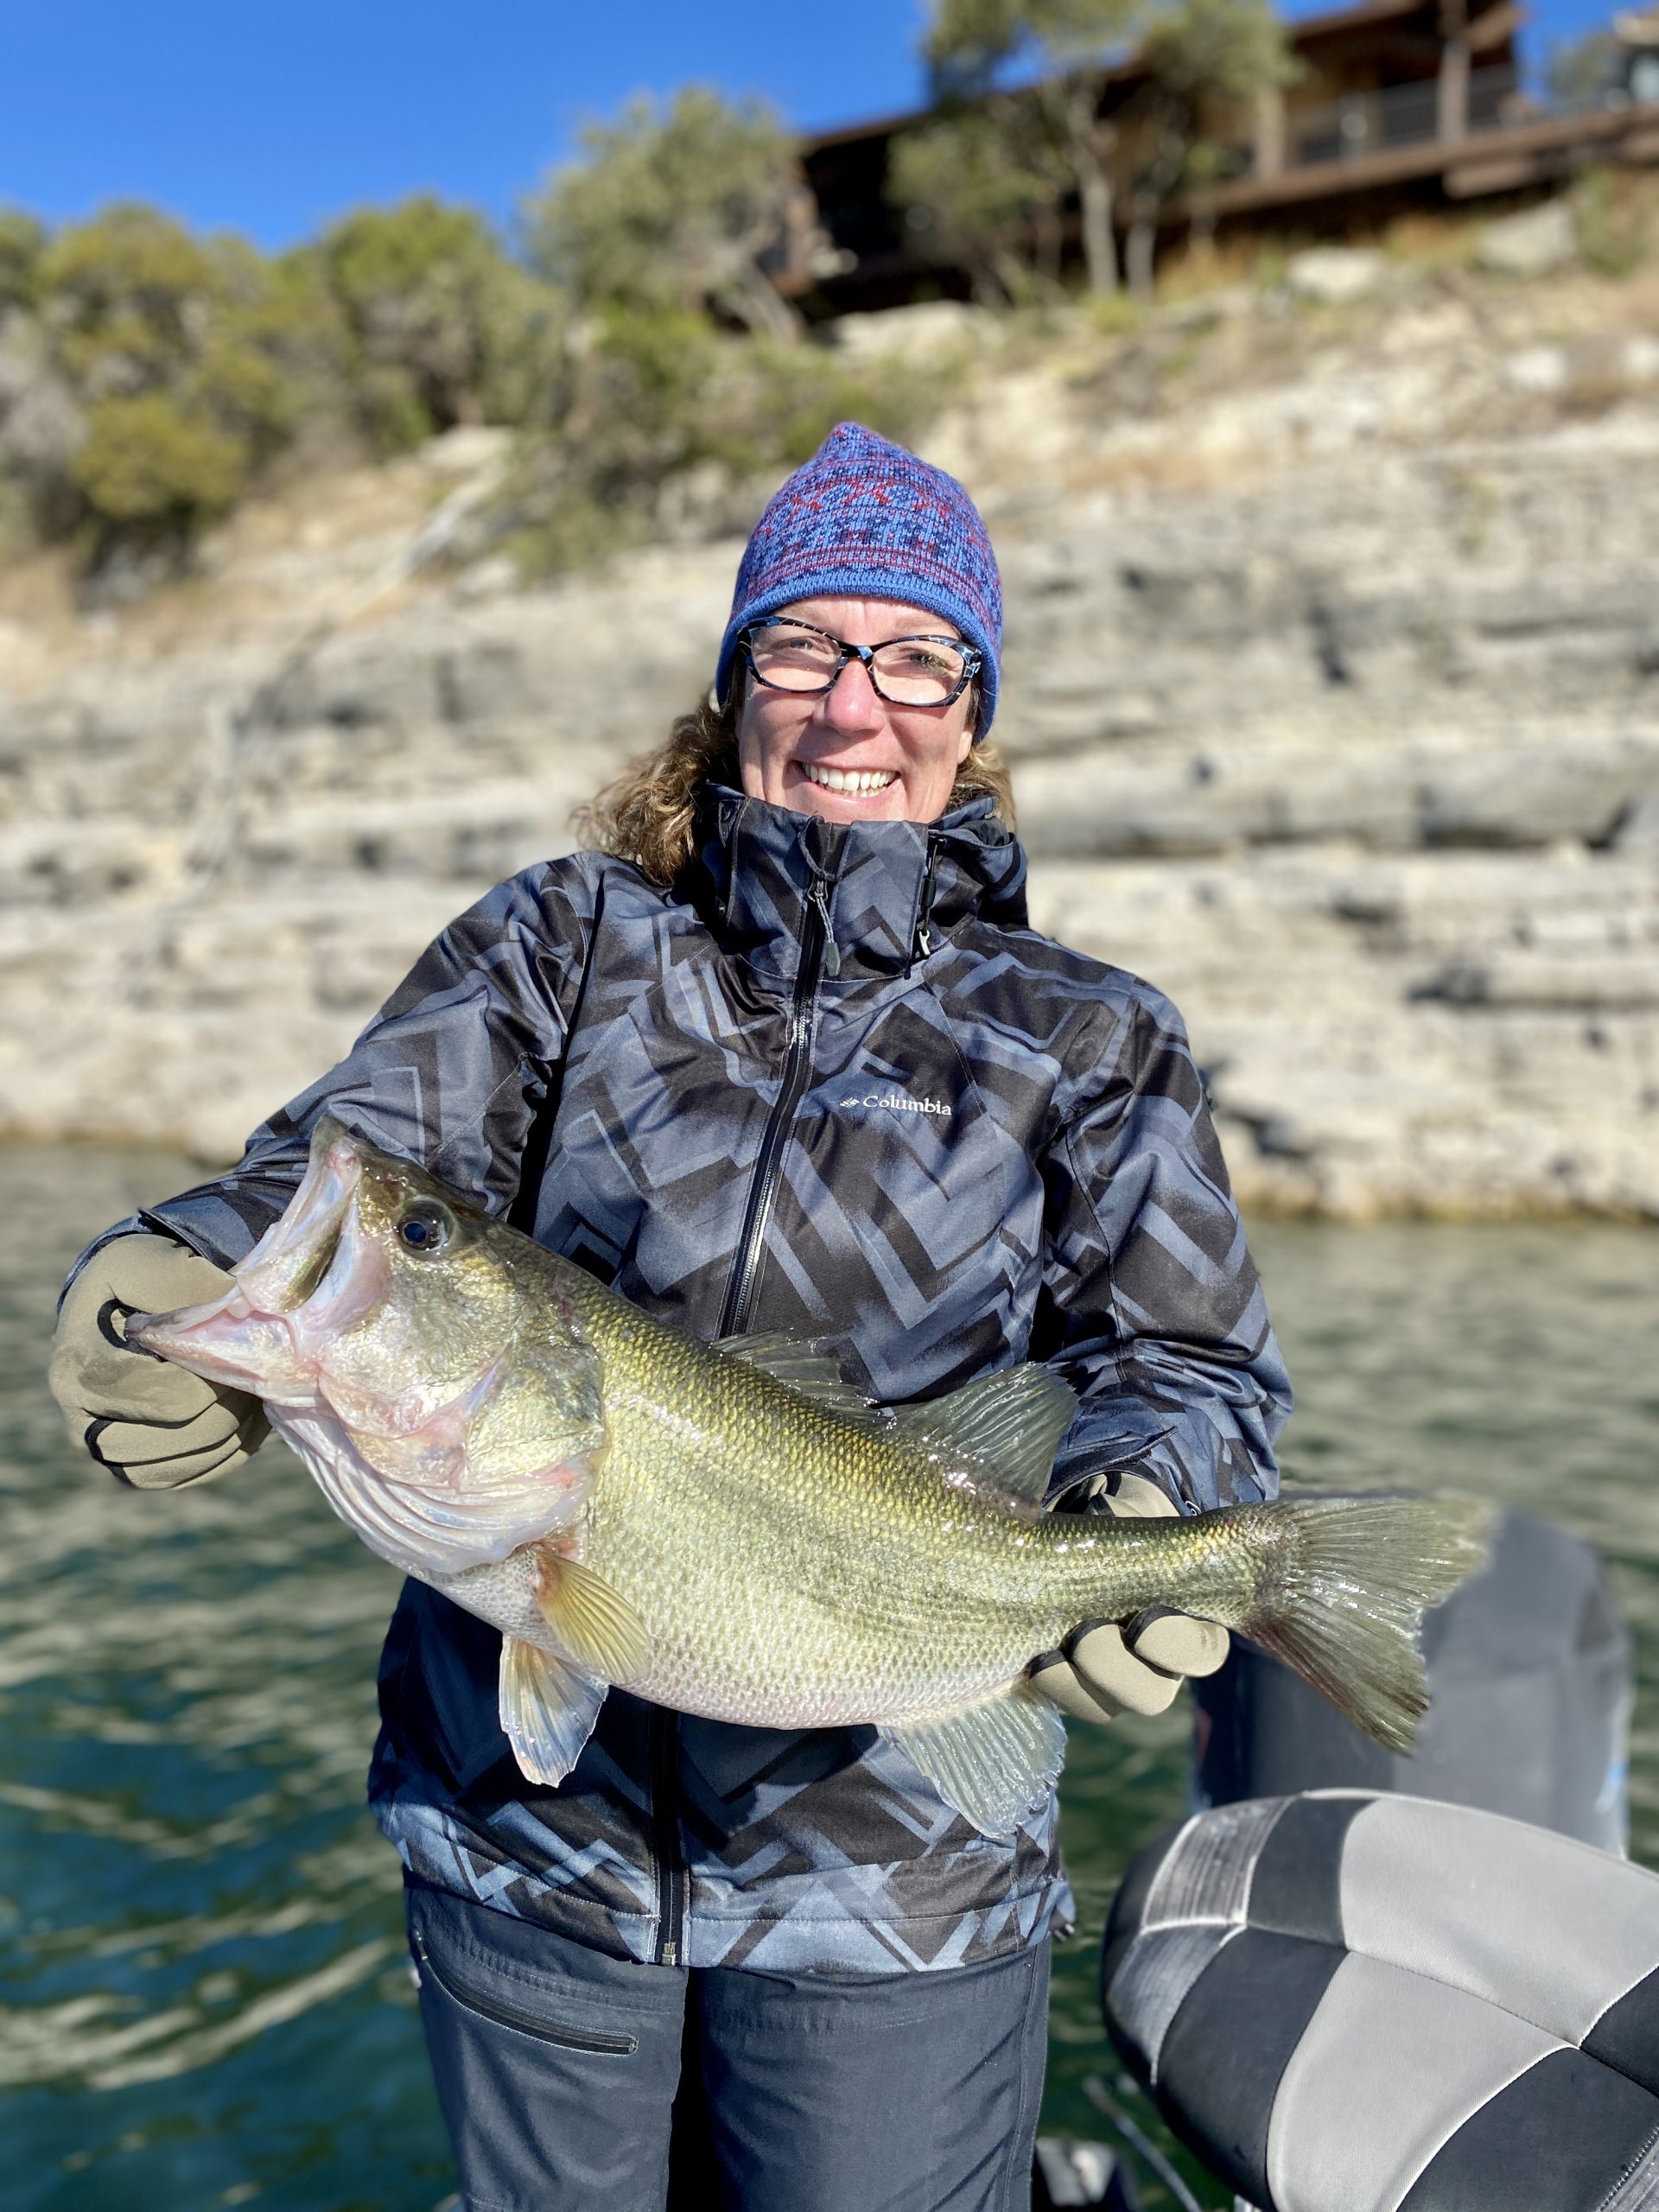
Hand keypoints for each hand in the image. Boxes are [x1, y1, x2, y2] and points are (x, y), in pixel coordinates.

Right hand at [48, 1233, 268, 1486]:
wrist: (128, 1311)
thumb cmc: (139, 1283)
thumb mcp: (152, 1263)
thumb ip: (187, 1282)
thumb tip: (238, 1308)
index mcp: (77, 1370)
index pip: (166, 1393)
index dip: (217, 1372)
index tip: (242, 1341)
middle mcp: (83, 1423)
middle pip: (183, 1432)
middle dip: (233, 1397)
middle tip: (256, 1363)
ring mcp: (112, 1456)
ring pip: (197, 1460)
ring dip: (241, 1421)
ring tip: (254, 1379)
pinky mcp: (143, 1471)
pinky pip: (202, 1471)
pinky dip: (239, 1443)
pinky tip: (249, 1404)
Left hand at [1029, 1472, 1229, 1721]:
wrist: (1076, 1549)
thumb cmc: (1116, 1533)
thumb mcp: (1129, 1518)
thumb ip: (1126, 1518)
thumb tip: (1102, 1514)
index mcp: (1191, 1627)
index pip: (1202, 1653)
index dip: (1176, 1645)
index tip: (1142, 1621)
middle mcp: (1157, 1669)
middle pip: (1152, 1696)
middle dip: (1116, 1669)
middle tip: (1086, 1635)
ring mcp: (1114, 1687)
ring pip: (1104, 1707)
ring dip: (1075, 1685)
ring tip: (1048, 1656)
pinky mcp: (1070, 1689)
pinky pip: (1061, 1704)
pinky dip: (1045, 1685)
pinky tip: (1028, 1663)